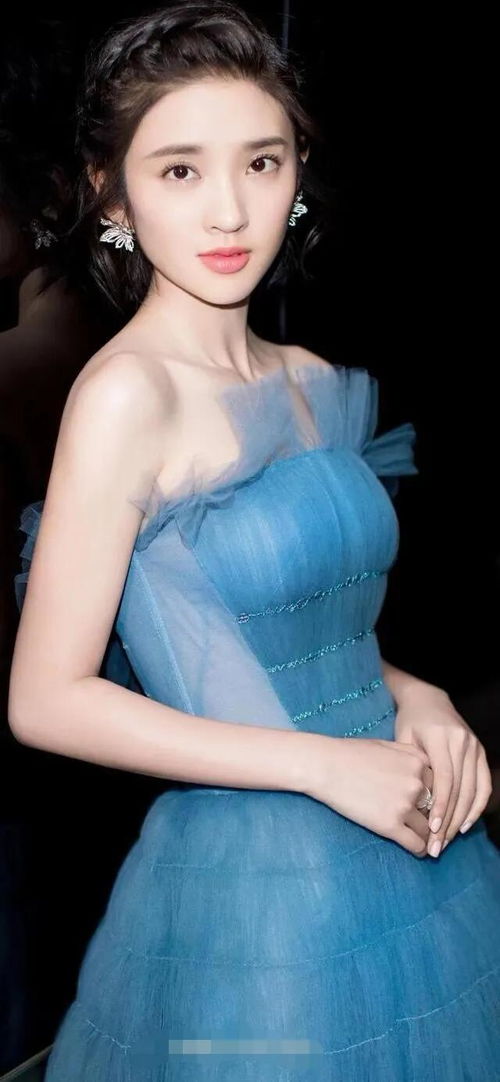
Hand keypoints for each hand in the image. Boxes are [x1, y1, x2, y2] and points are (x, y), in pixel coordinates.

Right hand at [304, 735, 433, 856]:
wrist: (325, 766)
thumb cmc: (351, 753)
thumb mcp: (387, 746)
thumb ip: (410, 757)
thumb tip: (423, 771)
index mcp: (418, 761)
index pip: (440, 785)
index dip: (435, 796)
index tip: (432, 806)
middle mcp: (417, 783)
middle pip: (437, 807)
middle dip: (433, 817)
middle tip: (432, 828)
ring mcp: (405, 805)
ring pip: (429, 828)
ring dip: (427, 835)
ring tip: (426, 841)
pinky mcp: (391, 825)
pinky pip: (416, 844)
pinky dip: (420, 850)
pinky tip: (419, 851)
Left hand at [394, 685, 492, 855]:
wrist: (427, 697)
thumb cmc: (409, 721)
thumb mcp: (402, 739)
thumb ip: (409, 767)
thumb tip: (412, 806)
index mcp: (441, 738)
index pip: (445, 779)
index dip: (440, 806)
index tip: (432, 829)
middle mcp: (462, 742)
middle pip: (460, 789)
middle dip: (448, 821)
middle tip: (436, 845)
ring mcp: (474, 747)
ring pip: (473, 791)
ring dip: (461, 819)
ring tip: (447, 840)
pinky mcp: (480, 752)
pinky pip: (484, 785)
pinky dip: (476, 807)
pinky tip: (464, 824)